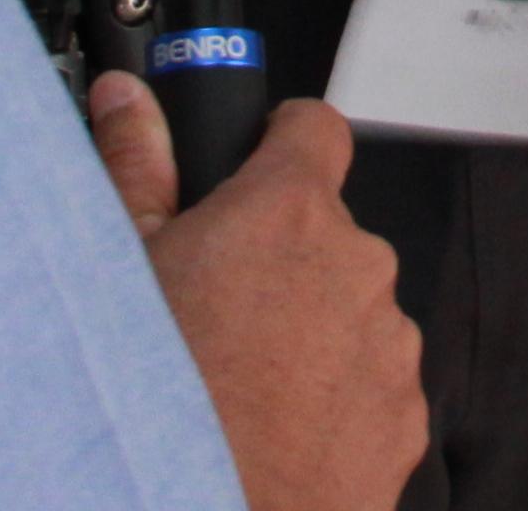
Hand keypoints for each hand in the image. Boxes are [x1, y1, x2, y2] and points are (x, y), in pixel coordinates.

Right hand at [89, 77, 425, 510]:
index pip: (315, 128)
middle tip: (217, 307)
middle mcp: (356, 267)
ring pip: (351, 311)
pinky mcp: (405, 416)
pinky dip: (334, 396)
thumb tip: (128, 102)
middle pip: (328, 234)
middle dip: (281, 259)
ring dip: (309, 330)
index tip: (259, 160)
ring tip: (239, 381)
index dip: (282, 140)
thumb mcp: (122, 271)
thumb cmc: (159, 407)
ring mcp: (388, 345)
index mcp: (287, 214)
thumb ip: (135, 167)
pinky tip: (274, 425)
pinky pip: (372, 382)